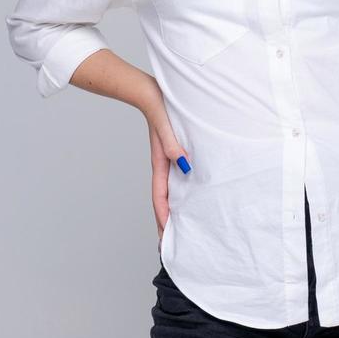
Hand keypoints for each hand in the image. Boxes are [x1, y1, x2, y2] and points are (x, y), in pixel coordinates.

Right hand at [145, 102, 191, 246]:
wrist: (150, 93)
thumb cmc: (158, 107)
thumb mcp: (166, 126)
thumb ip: (172, 144)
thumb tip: (184, 164)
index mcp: (159, 163)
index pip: (159, 196)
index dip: (163, 216)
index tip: (166, 234)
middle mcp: (162, 165)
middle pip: (162, 200)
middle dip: (165, 222)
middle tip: (169, 244)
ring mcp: (167, 161)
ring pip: (169, 192)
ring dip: (172, 211)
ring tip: (178, 229)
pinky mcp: (173, 154)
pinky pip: (175, 180)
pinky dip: (179, 194)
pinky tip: (188, 198)